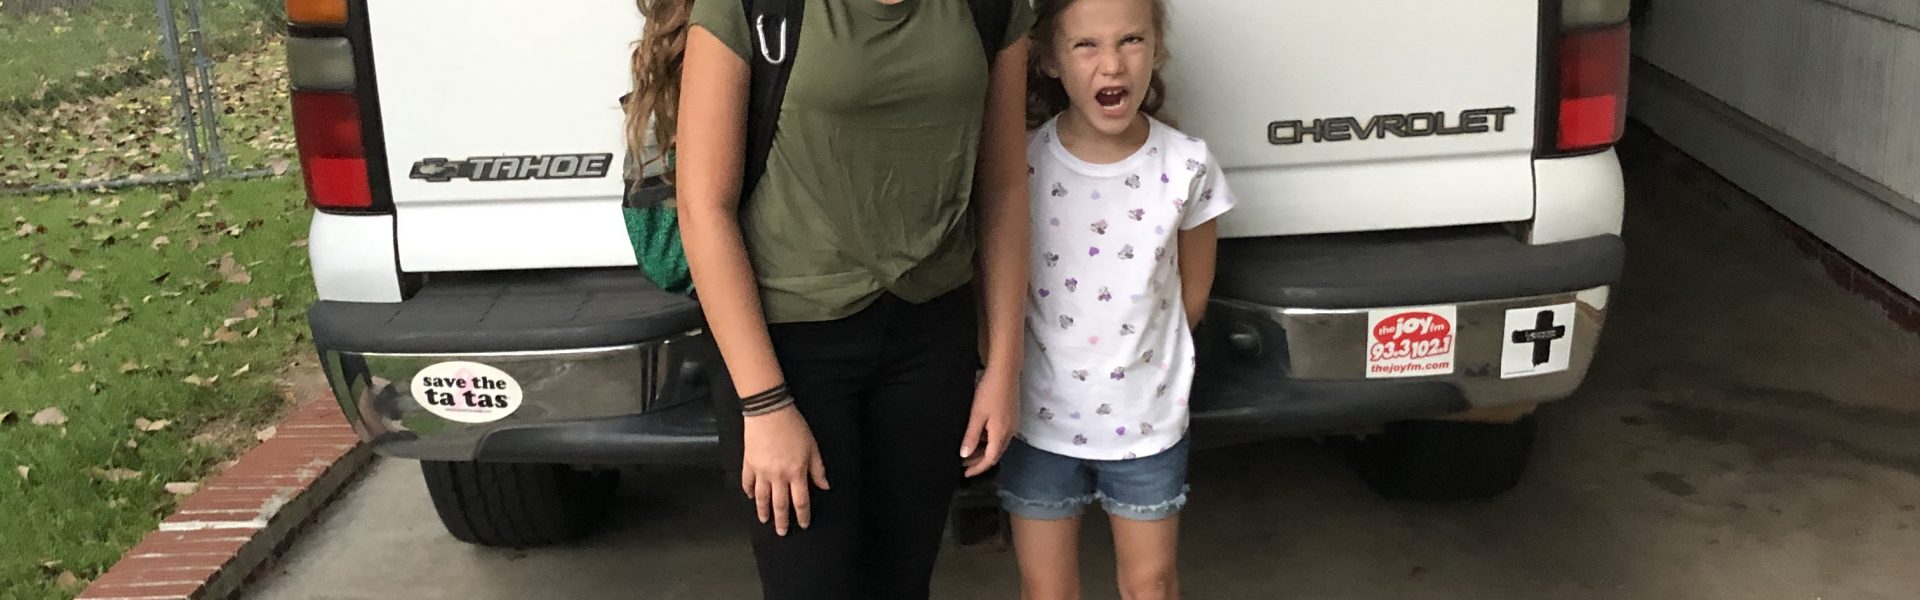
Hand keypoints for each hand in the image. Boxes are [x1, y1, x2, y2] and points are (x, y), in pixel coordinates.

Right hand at [741, 406, 828, 535]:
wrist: (769, 411)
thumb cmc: (794, 427)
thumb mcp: (812, 447)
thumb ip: (818, 469)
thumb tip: (825, 487)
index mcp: (796, 473)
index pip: (800, 501)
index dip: (803, 515)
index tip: (803, 524)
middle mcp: (778, 476)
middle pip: (780, 504)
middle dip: (781, 521)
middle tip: (781, 532)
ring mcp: (761, 471)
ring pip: (761, 497)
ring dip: (763, 511)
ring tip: (764, 520)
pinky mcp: (749, 463)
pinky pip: (747, 482)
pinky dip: (748, 491)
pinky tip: (749, 497)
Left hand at [960, 367, 1019, 476]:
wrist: (1005, 372)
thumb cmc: (989, 391)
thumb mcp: (976, 416)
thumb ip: (971, 437)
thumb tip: (965, 455)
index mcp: (1001, 434)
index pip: (990, 460)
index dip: (977, 468)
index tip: (965, 474)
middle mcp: (1010, 432)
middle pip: (995, 454)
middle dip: (980, 461)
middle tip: (964, 463)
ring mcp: (1013, 424)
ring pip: (998, 444)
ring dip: (984, 450)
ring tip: (968, 449)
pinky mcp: (1012, 416)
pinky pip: (1000, 435)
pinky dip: (989, 440)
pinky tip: (979, 434)